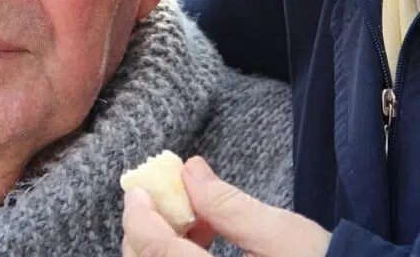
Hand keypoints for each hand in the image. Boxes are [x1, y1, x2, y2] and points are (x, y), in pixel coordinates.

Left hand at [122, 156, 331, 256]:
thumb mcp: (281, 234)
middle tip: (166, 196)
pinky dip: (179, 256)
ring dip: (163, 244)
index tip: (138, 188)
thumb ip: (229, 205)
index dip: (140, 217)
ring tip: (195, 217)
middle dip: (147, 231)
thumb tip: (189, 171)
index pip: (158, 253)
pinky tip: (204, 238)